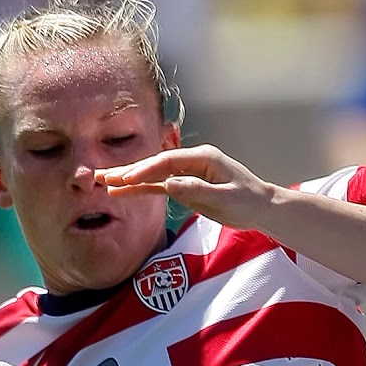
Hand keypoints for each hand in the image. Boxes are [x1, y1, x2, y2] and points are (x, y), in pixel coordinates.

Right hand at [98, 144, 278, 229]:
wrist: (263, 207)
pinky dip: (142, 189)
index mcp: (204, 158)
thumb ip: (198, 190)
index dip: (146, 169)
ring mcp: (188, 173)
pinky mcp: (187, 186)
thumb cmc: (249, 201)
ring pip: (154, 175)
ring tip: (103, 182)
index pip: (168, 162)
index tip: (127, 178)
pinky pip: (160, 187)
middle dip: (128, 170)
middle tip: (102, 176)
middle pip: (155, 164)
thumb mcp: (226, 198)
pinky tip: (122, 192)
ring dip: (129, 179)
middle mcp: (192, 161)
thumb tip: (170, 185)